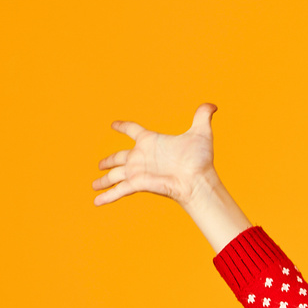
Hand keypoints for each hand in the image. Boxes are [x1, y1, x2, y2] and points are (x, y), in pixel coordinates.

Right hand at [92, 103, 251, 251]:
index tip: (114, 124)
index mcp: (151, 142)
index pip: (133, 130)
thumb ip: (203, 116)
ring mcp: (138, 171)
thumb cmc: (200, 160)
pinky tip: (96, 202)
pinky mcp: (138, 183)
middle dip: (108, 161)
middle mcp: (142, 157)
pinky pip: (118, 190)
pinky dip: (107, 196)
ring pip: (114, 175)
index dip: (123, 126)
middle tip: (99, 164)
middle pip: (119, 157)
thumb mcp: (200, 133)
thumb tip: (213, 104)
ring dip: (103, 180)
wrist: (198, 180)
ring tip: (94, 185)